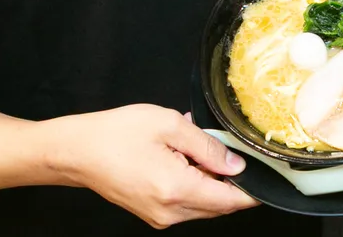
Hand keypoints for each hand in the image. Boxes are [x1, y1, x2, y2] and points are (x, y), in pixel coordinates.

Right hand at [51, 104, 254, 227]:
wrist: (76, 152)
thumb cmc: (115, 134)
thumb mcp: (170, 125)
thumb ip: (209, 146)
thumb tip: (237, 164)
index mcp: (177, 190)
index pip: (232, 201)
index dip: (254, 188)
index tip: (267, 173)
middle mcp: (170, 212)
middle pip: (220, 204)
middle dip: (231, 179)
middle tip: (227, 147)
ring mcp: (159, 217)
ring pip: (204, 205)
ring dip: (211, 180)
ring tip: (197, 147)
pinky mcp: (152, 214)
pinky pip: (186, 203)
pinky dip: (193, 183)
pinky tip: (182, 157)